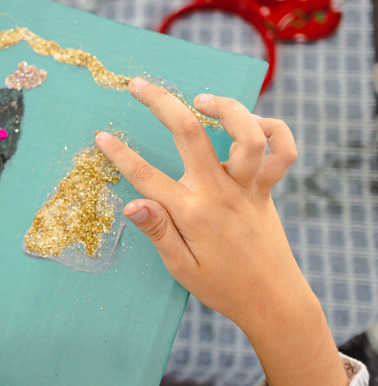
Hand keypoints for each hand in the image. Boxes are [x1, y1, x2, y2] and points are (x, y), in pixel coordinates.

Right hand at [96, 77, 301, 327]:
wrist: (273, 300)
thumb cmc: (222, 286)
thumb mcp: (181, 267)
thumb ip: (157, 231)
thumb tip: (131, 204)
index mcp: (191, 212)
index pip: (145, 175)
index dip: (119, 153)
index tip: (102, 136)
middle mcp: (220, 192)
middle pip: (190, 133)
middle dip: (161, 103)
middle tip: (139, 85)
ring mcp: (247, 188)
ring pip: (247, 134)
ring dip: (225, 108)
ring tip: (201, 101)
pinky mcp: (267, 189)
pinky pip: (282, 151)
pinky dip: (274, 129)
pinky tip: (252, 123)